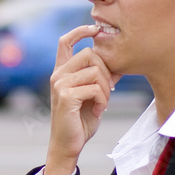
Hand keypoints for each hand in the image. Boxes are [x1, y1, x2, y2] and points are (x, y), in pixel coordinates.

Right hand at [42, 25, 120, 174]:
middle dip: (107, 70)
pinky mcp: (66, 96)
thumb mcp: (91, 95)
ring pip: (94, 70)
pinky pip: (95, 88)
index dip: (80, 31)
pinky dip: (102, 100)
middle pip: (90, 53)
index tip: (96, 29)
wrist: (68, 144)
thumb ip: (97, 78)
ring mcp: (60, 85)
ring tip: (103, 103)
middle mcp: (57, 75)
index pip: (65, 41)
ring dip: (106, 88)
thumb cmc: (80, 120)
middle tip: (110, 91)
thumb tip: (116, 64)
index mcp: (61, 72)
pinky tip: (98, 112)